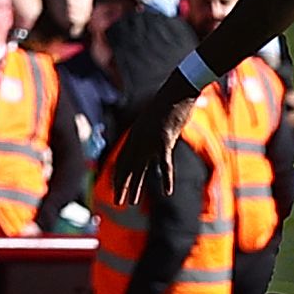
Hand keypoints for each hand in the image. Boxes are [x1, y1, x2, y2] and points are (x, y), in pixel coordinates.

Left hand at [106, 78, 195, 206]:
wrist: (177, 90)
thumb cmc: (168, 104)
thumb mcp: (154, 119)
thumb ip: (151, 131)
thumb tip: (152, 139)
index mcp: (135, 135)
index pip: (122, 159)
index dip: (118, 176)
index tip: (115, 189)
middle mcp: (139, 139)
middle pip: (127, 167)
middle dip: (122, 186)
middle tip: (117, 202)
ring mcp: (151, 140)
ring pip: (140, 168)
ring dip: (135, 187)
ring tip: (130, 202)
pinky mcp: (165, 140)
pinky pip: (165, 164)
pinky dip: (167, 178)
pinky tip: (167, 192)